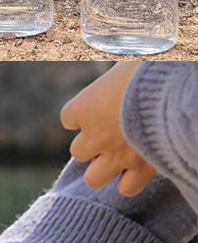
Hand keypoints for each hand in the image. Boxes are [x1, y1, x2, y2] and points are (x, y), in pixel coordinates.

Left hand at [60, 61, 155, 196]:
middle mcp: (94, 136)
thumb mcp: (128, 61)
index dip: (82, 116)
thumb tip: (124, 54)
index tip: (95, 110)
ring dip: (104, 169)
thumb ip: (120, 70)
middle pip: (78, 152)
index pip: (67, 119)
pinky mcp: (141, 168)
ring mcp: (116, 155)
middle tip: (111, 136)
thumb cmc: (151, 69)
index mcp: (84, 107)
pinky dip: (130, 181)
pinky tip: (139, 170)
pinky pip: (127, 188)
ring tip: (121, 158)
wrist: (174, 91)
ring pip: (94, 178)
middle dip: (93, 146)